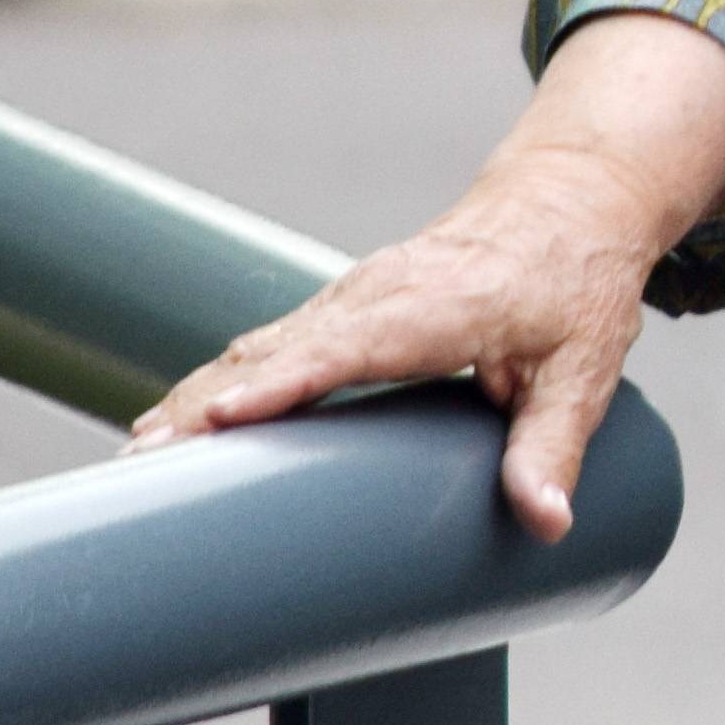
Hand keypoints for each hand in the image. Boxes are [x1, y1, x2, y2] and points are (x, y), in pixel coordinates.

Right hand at [126, 13, 724, 540]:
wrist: (569, 202)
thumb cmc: (578, 286)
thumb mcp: (584, 371)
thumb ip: (555, 447)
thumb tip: (547, 522)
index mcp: (434, 308)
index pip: (344, 348)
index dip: (281, 383)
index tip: (220, 416)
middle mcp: (378, 296)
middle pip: (277, 349)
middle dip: (206, 400)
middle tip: (144, 459)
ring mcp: (353, 297)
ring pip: (260, 345)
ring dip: (197, 392)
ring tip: (140, 452)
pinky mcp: (344, 307)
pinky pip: (272, 343)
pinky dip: (221, 378)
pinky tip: (180, 420)